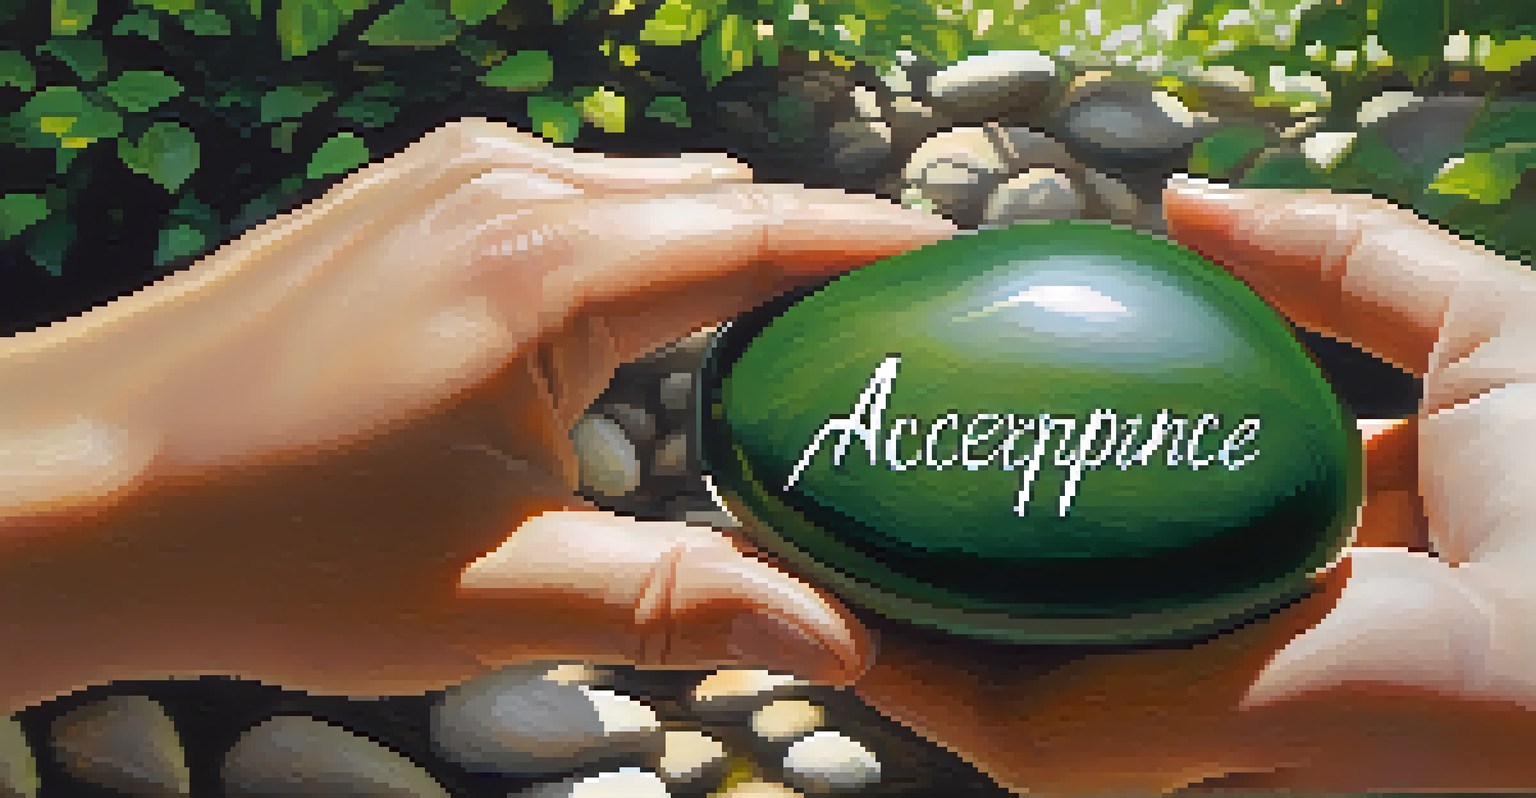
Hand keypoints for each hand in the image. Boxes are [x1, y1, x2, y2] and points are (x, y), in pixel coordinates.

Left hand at [0, 119, 956, 713]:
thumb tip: (841, 639)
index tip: (966, 263)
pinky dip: (635, 244)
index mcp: (546, 270)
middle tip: (884, 340)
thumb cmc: (270, 549)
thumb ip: (683, 604)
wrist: (66, 488)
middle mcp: (505, 187)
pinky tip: (637, 325)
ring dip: (718, 250)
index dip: (877, 245)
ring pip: (640, 190)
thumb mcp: (499, 598)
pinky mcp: (402, 196)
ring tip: (780, 340)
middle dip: (809, 255)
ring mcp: (444, 178)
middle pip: (714, 199)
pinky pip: (566, 196)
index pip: (764, 231)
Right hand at [852, 181, 1535, 792]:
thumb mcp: (1481, 334)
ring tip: (803, 506)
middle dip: (947, 536)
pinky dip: (897, 648)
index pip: (1152, 518)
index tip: (984, 390)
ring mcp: (1171, 711)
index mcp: (1310, 565)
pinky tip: (823, 572)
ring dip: (891, 593)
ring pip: (993, 662)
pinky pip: (985, 705)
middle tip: (860, 452)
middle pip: (1052, 597)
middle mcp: (1232, 650)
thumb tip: (1187, 197)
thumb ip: (1336, 258)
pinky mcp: (1133, 747)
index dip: (1063, 454)